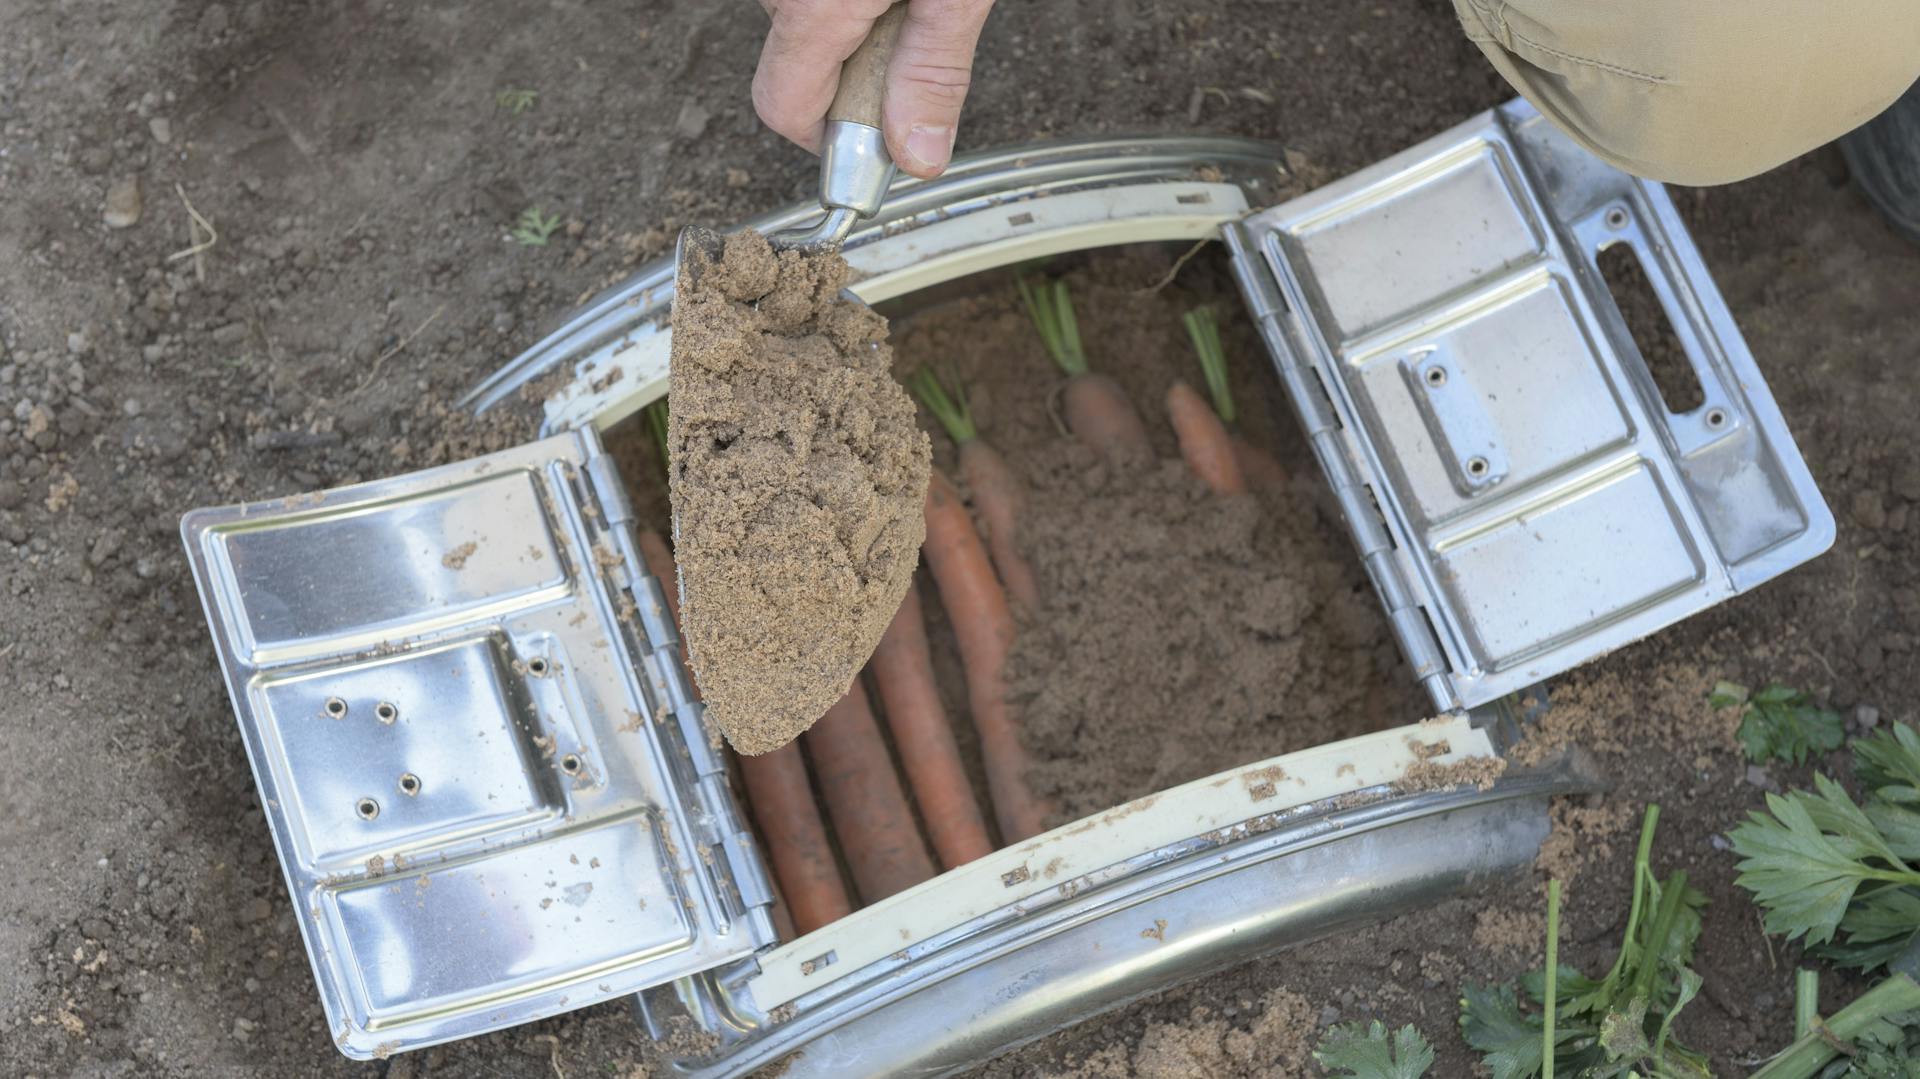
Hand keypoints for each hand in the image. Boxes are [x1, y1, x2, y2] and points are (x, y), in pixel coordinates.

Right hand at [753, 0, 994, 178]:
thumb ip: (934, 72)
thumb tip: (918, 154)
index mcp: (813, 4)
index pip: (787, 111)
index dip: (835, 140)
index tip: (882, 141)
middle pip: (797, 73)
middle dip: (856, 78)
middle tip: (914, 42)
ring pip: (803, 32)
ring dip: (852, 33)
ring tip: (905, 1)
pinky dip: (846, 4)